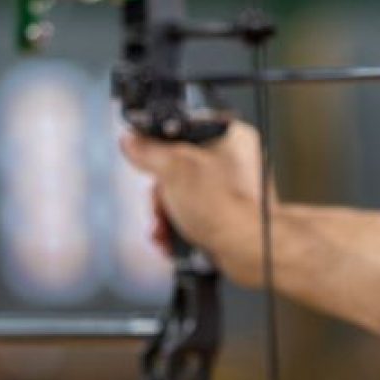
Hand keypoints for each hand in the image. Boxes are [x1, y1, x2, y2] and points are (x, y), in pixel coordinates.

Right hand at [120, 120, 269, 282]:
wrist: (248, 249)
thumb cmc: (225, 206)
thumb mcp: (173, 168)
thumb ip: (148, 151)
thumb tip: (132, 142)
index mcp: (230, 136)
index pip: (184, 131)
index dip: (160, 147)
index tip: (147, 160)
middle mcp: (235, 162)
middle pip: (178, 168)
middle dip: (160, 193)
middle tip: (160, 203)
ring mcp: (232, 193)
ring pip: (183, 196)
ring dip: (165, 215)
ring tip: (164, 227)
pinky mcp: (228, 218)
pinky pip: (194, 218)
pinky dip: (178, 230)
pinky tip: (171, 240)